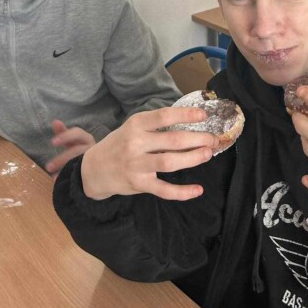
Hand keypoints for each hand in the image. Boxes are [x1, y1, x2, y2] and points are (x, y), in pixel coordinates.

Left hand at [45, 120, 95, 176]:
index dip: (65, 137)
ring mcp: (95, 161)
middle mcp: (93, 149)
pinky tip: (60, 181)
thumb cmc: (80, 149)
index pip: (77, 134)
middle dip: (62, 158)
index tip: (52, 143)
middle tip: (48, 167)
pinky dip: (71, 179)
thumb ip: (63, 133)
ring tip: (53, 177)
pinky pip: (83, 176)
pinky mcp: (94, 172)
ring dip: (66, 170)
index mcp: (86, 139)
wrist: (97, 165)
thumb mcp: (72, 141)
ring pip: (80, 165)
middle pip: (77, 151)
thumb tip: (55, 121)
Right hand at [80, 106, 218, 201]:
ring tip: (208, 154)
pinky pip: (164, 190)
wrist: (94, 169)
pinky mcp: (139, 184)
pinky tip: (198, 190)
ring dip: (193, 158)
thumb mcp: (132, 128)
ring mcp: (137, 165)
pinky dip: (182, 192)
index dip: (185, 115)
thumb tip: (188, 122)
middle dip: (197, 139)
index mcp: (136, 125)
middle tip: (213, 139)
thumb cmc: (119, 144)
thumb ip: (155, 126)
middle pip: (173, 140)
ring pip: (170, 162)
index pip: (164, 116)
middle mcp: (136, 143)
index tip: (203, 115)